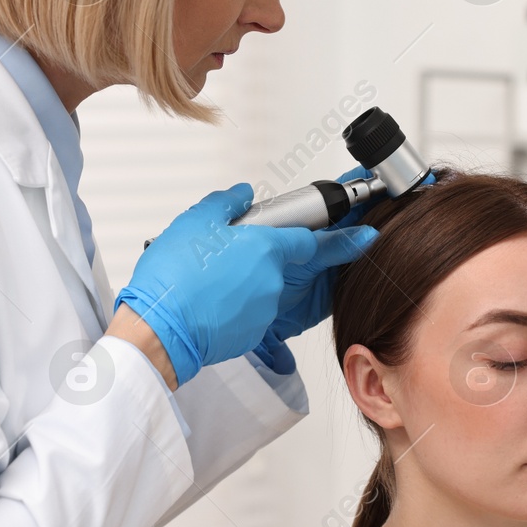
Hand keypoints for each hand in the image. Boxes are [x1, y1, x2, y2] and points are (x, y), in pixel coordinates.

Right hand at [115, 184, 357, 385]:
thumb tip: (242, 195)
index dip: (343, 236)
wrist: (159, 331)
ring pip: (266, 287)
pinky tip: (210, 298)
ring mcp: (266, 308)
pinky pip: (254, 310)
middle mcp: (274, 280)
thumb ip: (225, 204)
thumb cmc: (174, 278)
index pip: (316, 240)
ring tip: (208, 278)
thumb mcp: (196, 222)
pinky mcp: (254, 332)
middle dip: (265, 260)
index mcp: (266, 248)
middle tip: (232, 259)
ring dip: (246, 281)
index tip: (367, 234)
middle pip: (285, 264)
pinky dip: (238, 303)